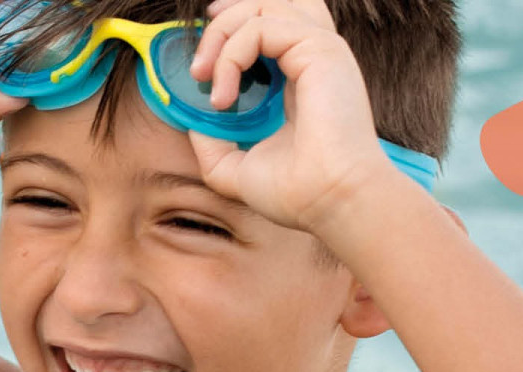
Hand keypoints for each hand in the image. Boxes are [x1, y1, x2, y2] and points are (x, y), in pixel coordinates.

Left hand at [184, 0, 409, 232]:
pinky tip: (223, 96)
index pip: (272, 24)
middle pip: (268, 3)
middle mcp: (314, 57)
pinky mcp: (320, 49)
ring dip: (221, 35)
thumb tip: (193, 122)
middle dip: (222, 23)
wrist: (329, 201)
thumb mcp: (237, 168)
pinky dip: (231, 54)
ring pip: (262, 6)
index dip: (234, 24)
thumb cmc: (296, 191)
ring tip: (203, 76)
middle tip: (196, 69)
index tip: (203, 58)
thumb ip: (213, 145)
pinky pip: (260, 26)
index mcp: (302, 76)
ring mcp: (320, 50)